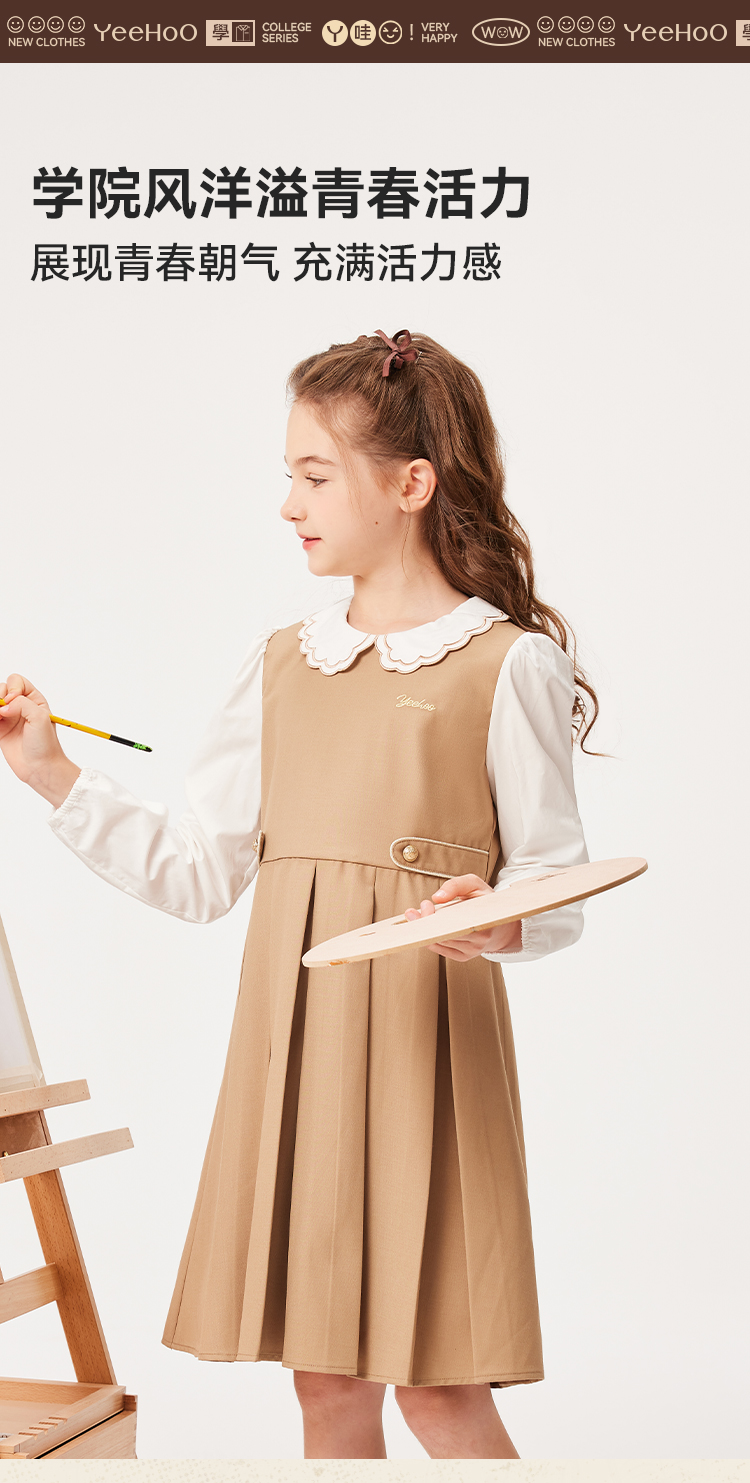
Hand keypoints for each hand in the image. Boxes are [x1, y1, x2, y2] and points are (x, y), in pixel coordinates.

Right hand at [0, 674, 80, 807]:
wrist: (40, 767)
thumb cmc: (46, 744)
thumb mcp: (40, 717)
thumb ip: (22, 703)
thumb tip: (4, 705)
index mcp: (34, 699)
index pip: (17, 681)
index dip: (12, 688)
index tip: (12, 701)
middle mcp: (20, 706)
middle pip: (1, 689)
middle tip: (3, 712)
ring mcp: (9, 718)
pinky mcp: (0, 730)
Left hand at [403, 873, 522, 960]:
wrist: (501, 926)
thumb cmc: (486, 902)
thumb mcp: (475, 885)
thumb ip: (456, 885)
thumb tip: (437, 897)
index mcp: (484, 920)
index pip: (453, 922)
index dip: (435, 916)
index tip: (426, 903)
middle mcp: (479, 939)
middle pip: (442, 934)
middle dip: (424, 922)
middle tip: (412, 911)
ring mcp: (471, 951)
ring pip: (439, 943)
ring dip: (423, 930)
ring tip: (417, 915)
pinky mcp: (463, 957)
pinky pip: (439, 949)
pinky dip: (428, 938)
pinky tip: (424, 927)